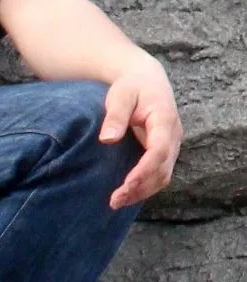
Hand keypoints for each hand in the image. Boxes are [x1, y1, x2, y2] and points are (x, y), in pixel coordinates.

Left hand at [98, 61, 182, 209]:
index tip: (126, 184)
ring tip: (117, 201)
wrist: (147, 80)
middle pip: (162, 170)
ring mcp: (172, 146)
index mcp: (165, 121)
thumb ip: (116, 116)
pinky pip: (158, 174)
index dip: (144, 170)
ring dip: (142, 191)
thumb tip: (107, 140)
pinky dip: (145, 186)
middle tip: (115, 200)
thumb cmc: (131, 86)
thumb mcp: (121, 95)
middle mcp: (173, 137)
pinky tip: (127, 193)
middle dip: (140, 188)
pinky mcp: (165, 152)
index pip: (159, 152)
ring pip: (162, 177)